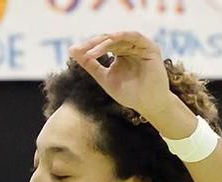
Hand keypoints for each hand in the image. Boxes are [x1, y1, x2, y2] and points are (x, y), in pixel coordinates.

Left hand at [69, 31, 185, 128]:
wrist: (148, 105)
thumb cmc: (129, 94)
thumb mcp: (104, 77)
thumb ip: (90, 64)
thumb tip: (71, 50)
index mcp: (121, 52)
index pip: (102, 44)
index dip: (88, 47)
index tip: (73, 51)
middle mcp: (130, 46)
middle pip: (108, 39)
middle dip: (93, 44)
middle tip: (79, 50)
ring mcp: (140, 46)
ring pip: (119, 37)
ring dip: (103, 43)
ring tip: (90, 53)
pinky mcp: (150, 47)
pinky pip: (133, 36)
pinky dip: (119, 37)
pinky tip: (107, 43)